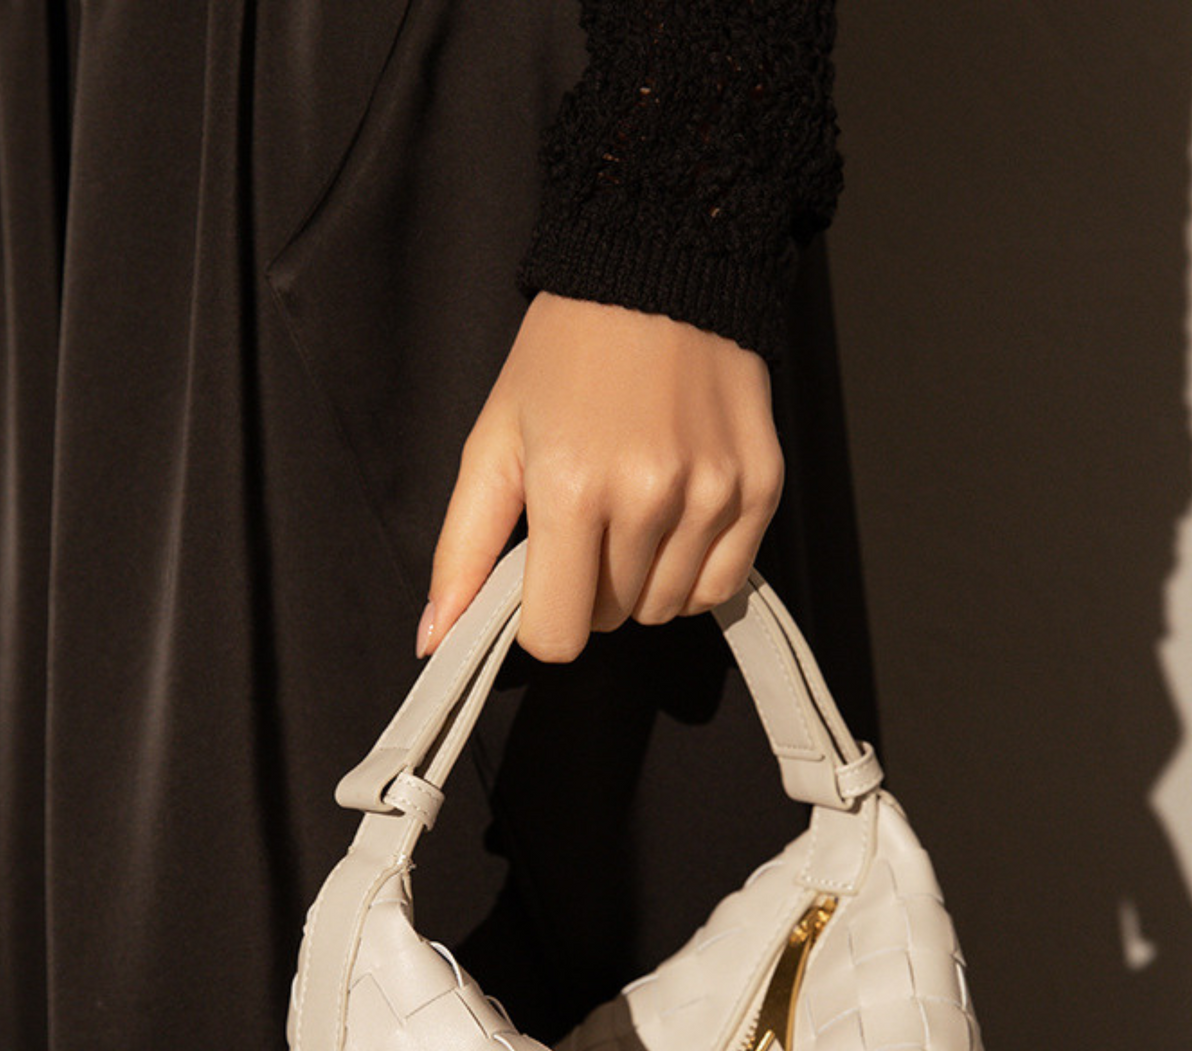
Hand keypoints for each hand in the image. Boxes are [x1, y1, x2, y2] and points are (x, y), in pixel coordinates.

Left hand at [416, 292, 783, 659]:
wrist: (659, 268)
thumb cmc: (565, 355)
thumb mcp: (494, 442)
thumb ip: (461, 550)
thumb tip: (432, 641)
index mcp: (570, 488)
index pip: (558, 635)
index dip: (542, 620)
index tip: (542, 578)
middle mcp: (647, 497)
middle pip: (611, 621)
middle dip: (590, 589)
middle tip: (587, 521)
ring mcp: (711, 494)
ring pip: (665, 608)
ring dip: (642, 581)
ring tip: (633, 509)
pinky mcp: (759, 487)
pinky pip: (721, 585)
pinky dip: (693, 573)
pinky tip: (676, 522)